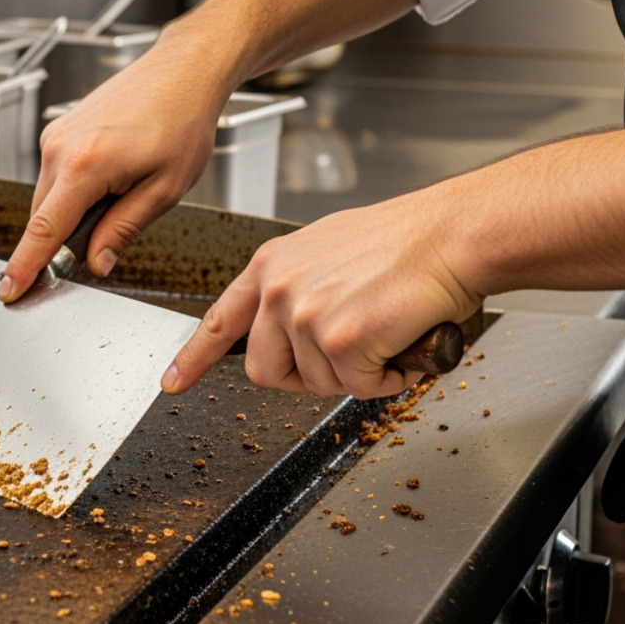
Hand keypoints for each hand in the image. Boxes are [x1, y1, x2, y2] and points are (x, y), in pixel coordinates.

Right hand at [0, 37, 230, 301]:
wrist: (183, 71)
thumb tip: (95, 263)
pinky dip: (75, 190)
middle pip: (44, 217)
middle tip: (109, 234)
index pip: (44, 230)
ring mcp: (55, 135)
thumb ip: (123, 230)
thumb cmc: (182, 122)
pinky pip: (55, 176)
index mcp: (85, 165)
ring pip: (50, 198)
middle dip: (65, 239)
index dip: (24, 266)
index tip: (8, 291)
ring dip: (74, 212)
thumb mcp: (164, 190)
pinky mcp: (60, 129)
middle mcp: (60, 147)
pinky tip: (113, 177)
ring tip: (124, 190)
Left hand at [160, 190, 480, 398]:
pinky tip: (401, 343)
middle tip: (348, 357)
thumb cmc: (406, 240)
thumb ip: (299, 285)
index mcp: (273, 265)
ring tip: (385, 333)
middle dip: (307, 377)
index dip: (194, 357)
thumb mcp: (328, 249)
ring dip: (356, 373)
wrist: (451, 235)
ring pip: (317, 383)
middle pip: (265, 371)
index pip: (222, 319)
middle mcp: (280, 289)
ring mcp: (306, 316)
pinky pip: (358, 388)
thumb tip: (297, 322)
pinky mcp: (341, 341)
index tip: (173, 381)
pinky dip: (386, 378)